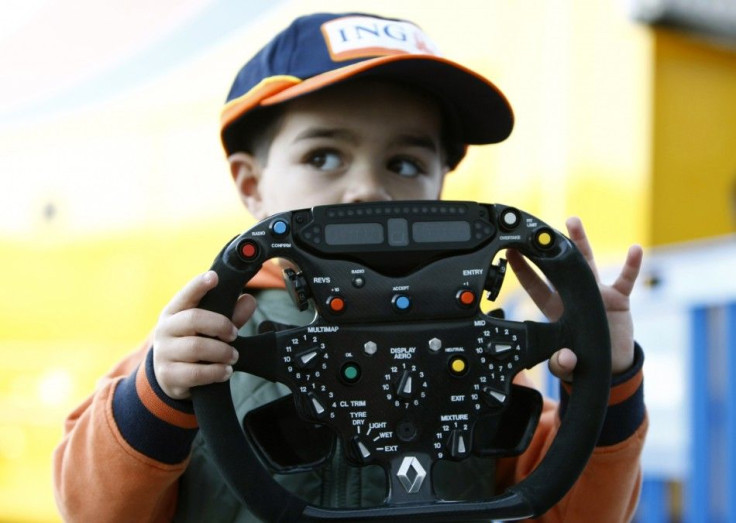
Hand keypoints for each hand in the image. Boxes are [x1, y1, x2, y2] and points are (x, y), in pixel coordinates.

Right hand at [152, 271, 256, 398]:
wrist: (170, 377)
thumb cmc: (194, 343)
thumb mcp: (209, 328)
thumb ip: (230, 315)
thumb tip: (249, 300)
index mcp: (174, 311)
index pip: (186, 294)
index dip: (199, 285)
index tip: (214, 277)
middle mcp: (165, 329)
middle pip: (194, 319)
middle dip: (220, 325)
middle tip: (234, 334)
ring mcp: (163, 353)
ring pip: (196, 347)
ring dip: (222, 352)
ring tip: (233, 357)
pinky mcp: (167, 375)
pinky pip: (195, 373)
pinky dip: (216, 372)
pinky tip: (226, 371)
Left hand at [506, 217, 642, 381]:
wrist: (612, 363)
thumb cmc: (584, 357)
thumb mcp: (567, 363)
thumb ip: (562, 363)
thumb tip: (565, 359)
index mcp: (555, 308)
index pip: (534, 285)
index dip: (522, 269)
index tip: (510, 251)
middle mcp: (573, 294)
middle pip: (558, 265)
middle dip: (548, 246)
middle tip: (538, 226)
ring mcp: (595, 293)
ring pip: (586, 263)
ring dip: (580, 242)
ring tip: (572, 221)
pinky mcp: (618, 299)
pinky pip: (625, 279)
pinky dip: (631, 265)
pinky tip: (634, 250)